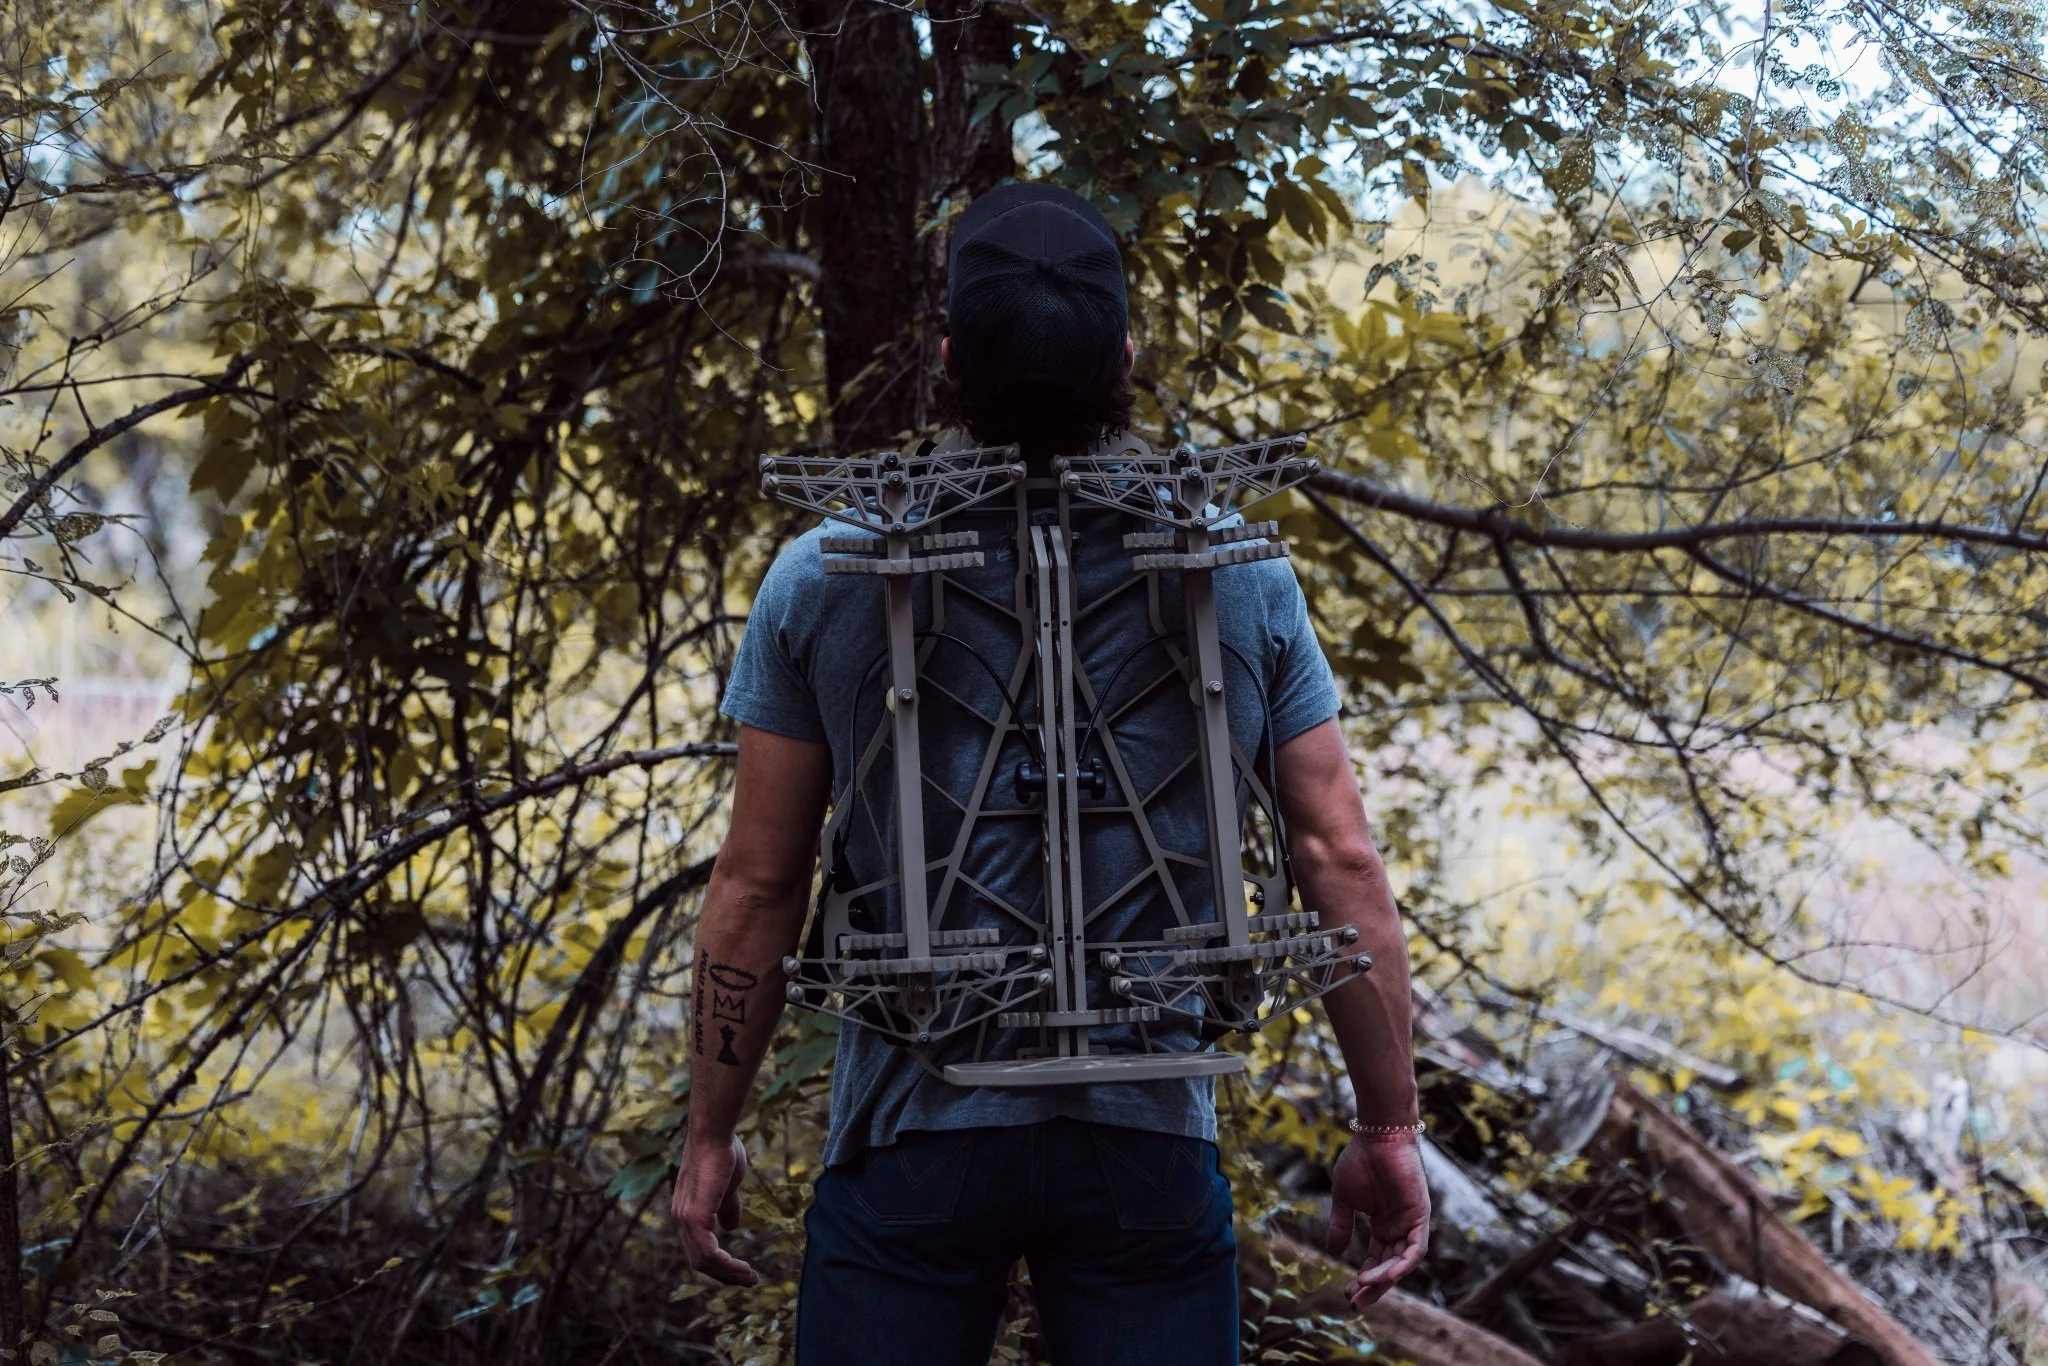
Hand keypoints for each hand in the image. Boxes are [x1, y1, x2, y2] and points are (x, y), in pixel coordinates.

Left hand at [671, 1131, 758, 1286]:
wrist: (714, 1134)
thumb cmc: (721, 1153)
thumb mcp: (727, 1185)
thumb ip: (727, 1207)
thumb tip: (732, 1227)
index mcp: (687, 1212)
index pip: (699, 1248)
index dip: (720, 1263)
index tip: (743, 1269)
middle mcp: (681, 1219)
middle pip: (700, 1261)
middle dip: (726, 1274)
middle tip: (750, 1280)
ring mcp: (686, 1219)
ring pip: (703, 1261)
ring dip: (728, 1273)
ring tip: (750, 1277)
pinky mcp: (695, 1216)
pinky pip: (708, 1252)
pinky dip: (725, 1264)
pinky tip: (742, 1267)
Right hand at [1325, 1134, 1429, 1306]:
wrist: (1377, 1136)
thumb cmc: (1360, 1161)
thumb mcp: (1344, 1199)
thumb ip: (1341, 1225)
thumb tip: (1333, 1252)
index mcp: (1383, 1225)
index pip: (1376, 1260)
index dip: (1363, 1279)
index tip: (1347, 1293)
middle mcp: (1399, 1228)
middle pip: (1390, 1266)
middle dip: (1374, 1286)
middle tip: (1356, 1302)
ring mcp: (1411, 1223)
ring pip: (1402, 1262)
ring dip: (1385, 1278)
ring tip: (1364, 1286)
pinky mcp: (1421, 1216)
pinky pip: (1416, 1249)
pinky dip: (1403, 1264)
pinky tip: (1385, 1274)